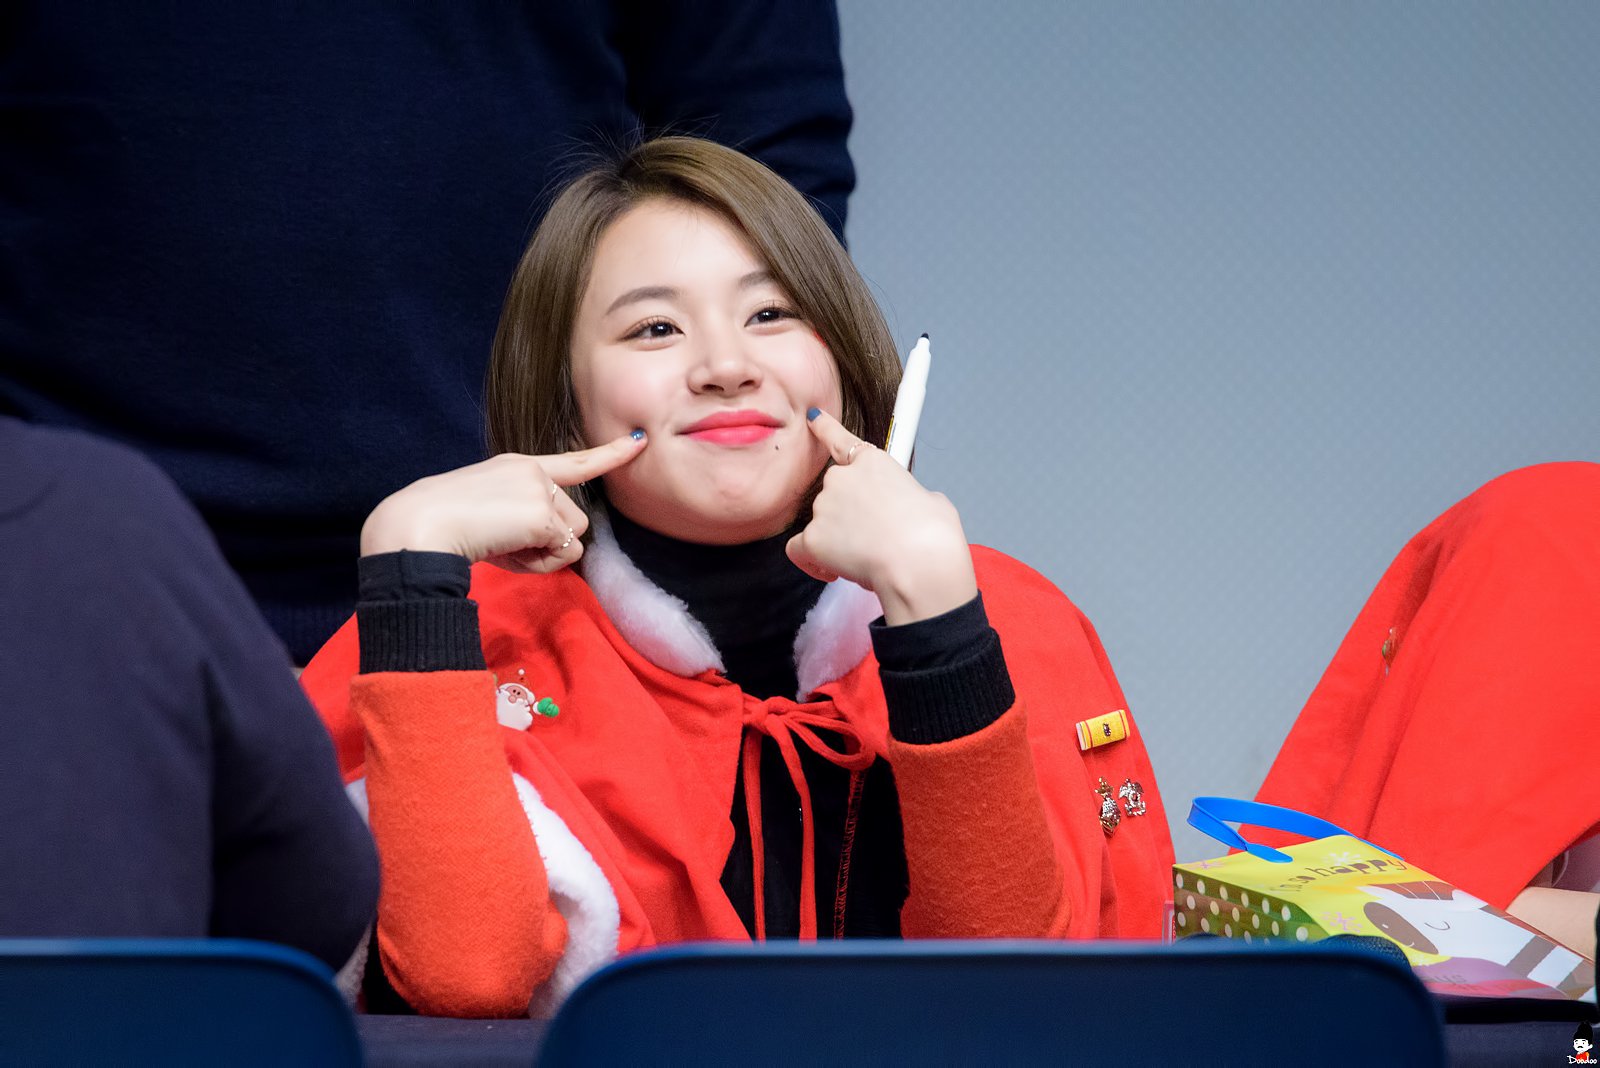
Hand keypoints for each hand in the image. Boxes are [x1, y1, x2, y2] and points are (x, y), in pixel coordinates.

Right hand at [360, 432, 647, 572]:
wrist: (418, 527)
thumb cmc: (442, 527)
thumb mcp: (488, 512)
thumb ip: (524, 518)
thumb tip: (559, 542)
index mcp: (517, 466)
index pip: (573, 461)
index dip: (609, 454)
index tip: (637, 440)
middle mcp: (533, 471)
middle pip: (575, 519)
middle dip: (549, 543)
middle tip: (506, 545)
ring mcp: (539, 490)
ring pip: (574, 537)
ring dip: (545, 555)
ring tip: (505, 548)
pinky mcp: (542, 514)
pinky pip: (563, 554)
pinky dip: (538, 564)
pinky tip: (506, 552)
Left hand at [786, 410, 976, 625]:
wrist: (919, 563)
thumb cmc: (934, 535)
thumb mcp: (931, 501)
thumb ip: (908, 496)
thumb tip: (906, 508)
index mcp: (873, 461)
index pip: (839, 438)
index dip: (825, 428)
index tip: (813, 419)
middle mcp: (842, 477)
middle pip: (834, 493)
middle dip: (847, 514)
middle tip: (873, 537)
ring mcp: (824, 506)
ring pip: (821, 523)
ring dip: (836, 540)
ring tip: (868, 558)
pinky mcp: (812, 538)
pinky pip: (801, 550)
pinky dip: (814, 561)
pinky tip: (836, 570)